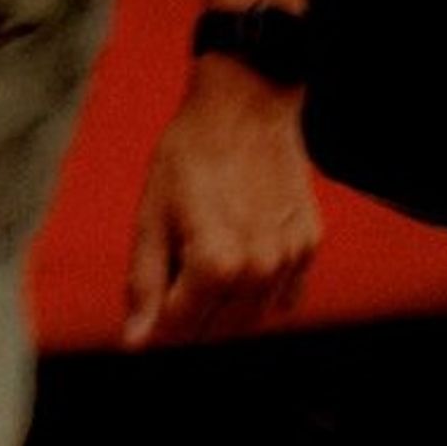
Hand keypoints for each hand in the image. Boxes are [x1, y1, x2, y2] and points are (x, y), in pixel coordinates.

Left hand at [125, 66, 319, 347]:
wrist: (247, 102)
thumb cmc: (191, 154)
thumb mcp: (152, 216)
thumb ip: (143, 284)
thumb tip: (137, 342)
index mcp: (216, 264)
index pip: (178, 330)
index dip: (153, 323)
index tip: (146, 302)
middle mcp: (260, 267)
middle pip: (215, 332)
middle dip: (186, 321)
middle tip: (171, 285)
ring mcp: (290, 256)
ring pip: (251, 319)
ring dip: (222, 312)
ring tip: (203, 272)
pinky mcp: (309, 241)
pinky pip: (284, 297)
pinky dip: (260, 296)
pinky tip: (241, 265)